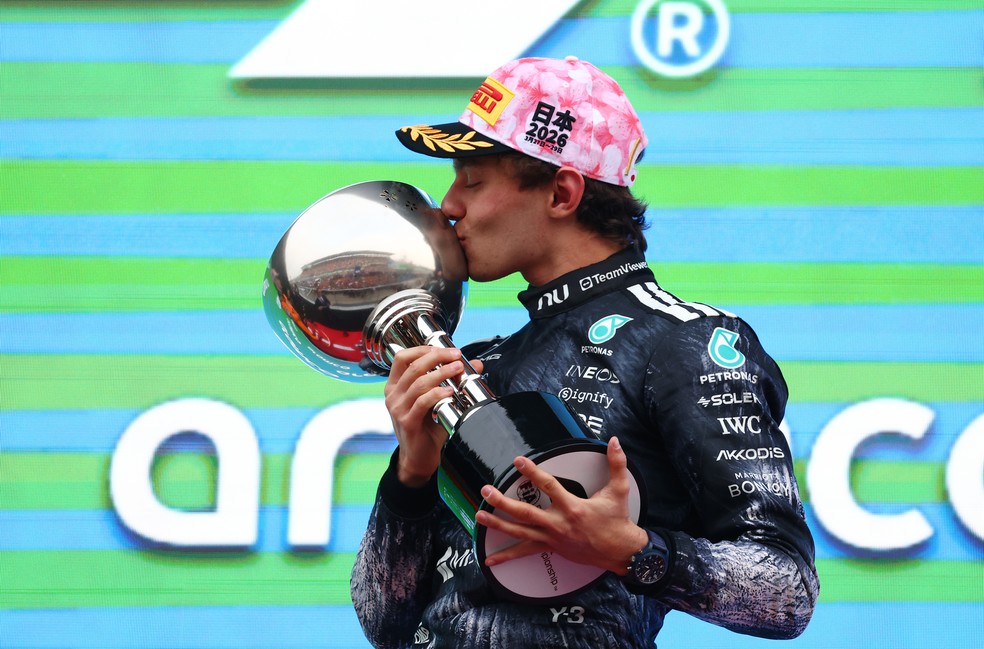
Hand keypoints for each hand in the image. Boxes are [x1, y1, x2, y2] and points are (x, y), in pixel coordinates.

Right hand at [384, 346, 482, 486]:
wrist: (418, 457)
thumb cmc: (426, 428)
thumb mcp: (437, 400)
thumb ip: (452, 380)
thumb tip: (475, 364)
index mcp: (395, 385)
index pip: (402, 357)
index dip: (422, 349)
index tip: (444, 349)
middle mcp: (393, 395)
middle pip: (413, 366)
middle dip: (437, 357)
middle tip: (456, 356)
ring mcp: (398, 408)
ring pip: (419, 382)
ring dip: (441, 373)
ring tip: (457, 370)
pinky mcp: (407, 422)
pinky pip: (422, 402)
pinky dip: (437, 394)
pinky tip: (450, 392)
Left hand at [475, 437, 648, 573]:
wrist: (620, 551)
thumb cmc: (618, 520)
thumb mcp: (620, 490)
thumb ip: (617, 463)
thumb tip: (614, 441)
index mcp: (573, 507)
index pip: (548, 486)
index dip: (532, 472)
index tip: (518, 461)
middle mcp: (559, 524)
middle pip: (525, 513)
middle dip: (503, 502)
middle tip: (486, 491)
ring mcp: (552, 538)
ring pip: (520, 532)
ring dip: (498, 524)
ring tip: (479, 516)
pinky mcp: (551, 547)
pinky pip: (525, 552)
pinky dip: (507, 556)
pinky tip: (490, 559)